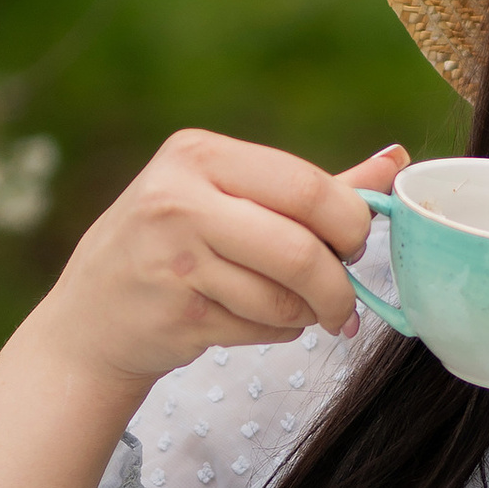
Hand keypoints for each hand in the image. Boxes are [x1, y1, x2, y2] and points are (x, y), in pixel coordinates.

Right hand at [20, 130, 409, 398]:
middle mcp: (178, 199)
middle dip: (338, 282)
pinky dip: (277, 333)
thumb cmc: (174, 248)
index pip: (305, 185)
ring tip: (291, 310)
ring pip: (285, 296)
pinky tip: (250, 320)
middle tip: (344, 300)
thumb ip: (315, 186)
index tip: (354, 243)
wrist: (91, 319)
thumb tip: (396, 161)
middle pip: (301, 246)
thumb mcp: (230, 198)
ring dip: (305, 314)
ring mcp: (173, 259)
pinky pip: (262, 328)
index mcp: (197, 154)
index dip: (349, 222)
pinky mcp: (176, 313)